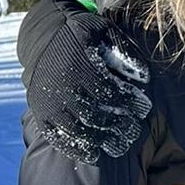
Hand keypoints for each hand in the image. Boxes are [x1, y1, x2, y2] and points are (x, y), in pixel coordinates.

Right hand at [26, 9, 151, 164]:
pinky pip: (57, 137)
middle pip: (95, 115)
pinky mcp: (41, 113)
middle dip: (118, 125)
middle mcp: (61, 86)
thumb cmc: (82, 34)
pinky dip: (76, 149)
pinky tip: (94, 154)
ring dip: (101, 141)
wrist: (44, 36)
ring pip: (77, 130)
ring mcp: (48, 102)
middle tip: (134, 130)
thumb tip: (143, 78)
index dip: (129, 103)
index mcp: (79, 65)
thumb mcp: (104, 31)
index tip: (144, 109)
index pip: (109, 91)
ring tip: (120, 145)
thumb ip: (123, 51)